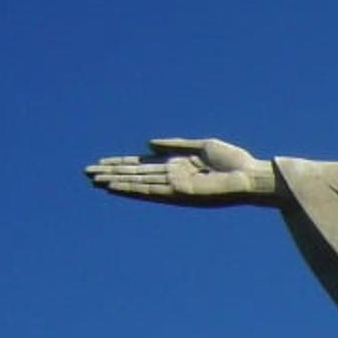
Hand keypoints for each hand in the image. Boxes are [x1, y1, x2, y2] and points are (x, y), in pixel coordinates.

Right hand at [84, 137, 277, 205]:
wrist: (251, 175)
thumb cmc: (234, 162)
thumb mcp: (201, 146)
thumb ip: (175, 145)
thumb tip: (147, 144)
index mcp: (176, 166)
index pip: (142, 166)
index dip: (121, 164)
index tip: (101, 162)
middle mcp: (172, 178)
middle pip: (135, 175)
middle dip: (112, 173)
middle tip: (86, 173)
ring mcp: (174, 187)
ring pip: (138, 183)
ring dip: (116, 182)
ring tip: (94, 180)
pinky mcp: (180, 193)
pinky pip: (151, 191)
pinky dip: (132, 189)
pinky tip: (115, 187)